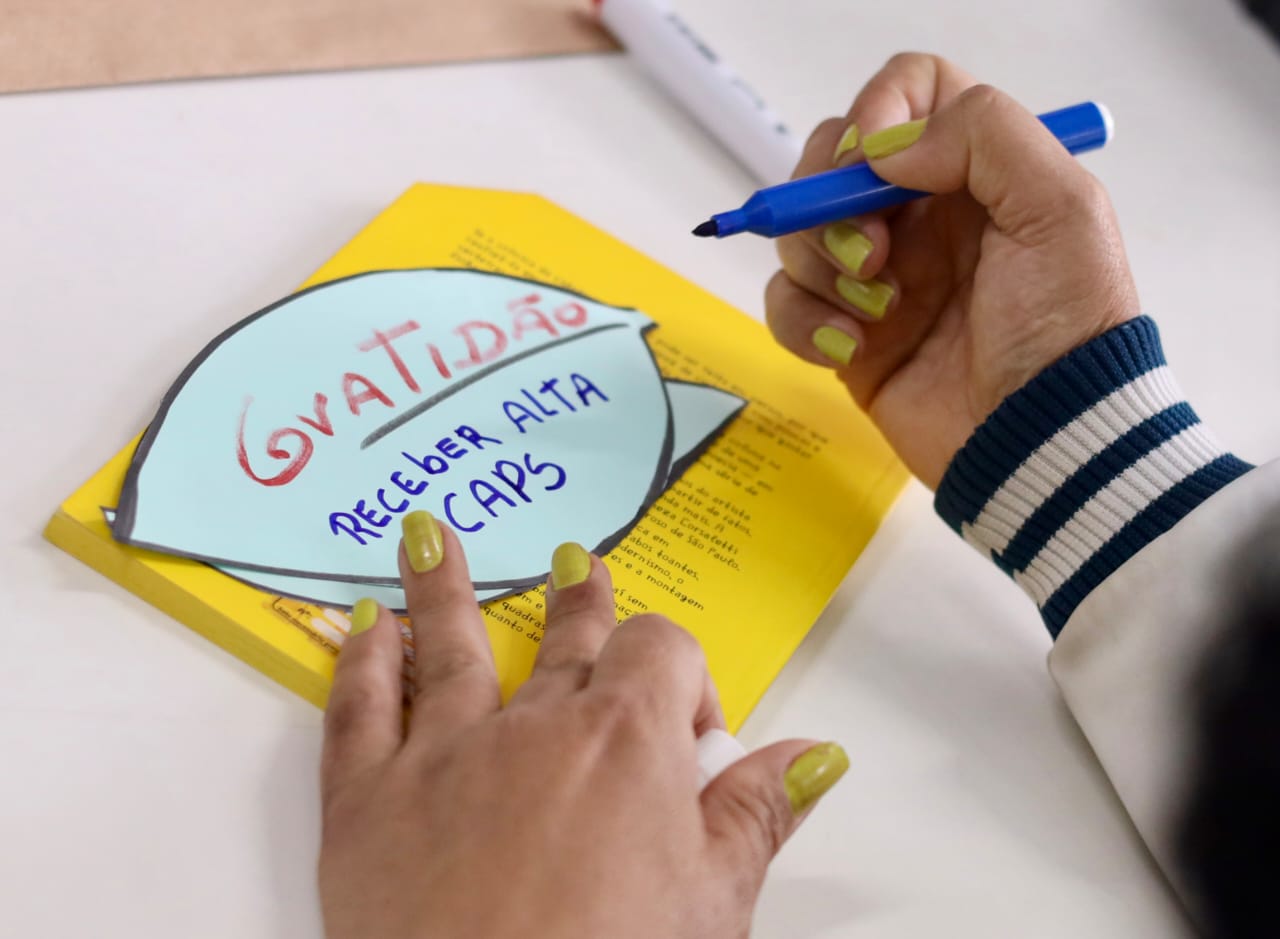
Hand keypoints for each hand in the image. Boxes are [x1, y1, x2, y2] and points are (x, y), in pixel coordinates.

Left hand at [318, 512, 848, 938]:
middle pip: (563, 637)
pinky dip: (361, 662)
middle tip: (577, 567)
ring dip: (444, 588)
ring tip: (432, 537)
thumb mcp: (713, 903)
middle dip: (578, 603)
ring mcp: (444, 756)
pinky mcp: (366, 802)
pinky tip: (363, 627)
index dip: (684, 676)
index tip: (692, 731)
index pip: (661, 649)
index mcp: (625, 742)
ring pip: (448, 645)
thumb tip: (814, 754)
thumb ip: (758, 812)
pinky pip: (360, 709)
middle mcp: (533, 727)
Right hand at [766, 53, 1139, 486]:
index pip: (906, 95)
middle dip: (831, 201)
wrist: (1043, 438)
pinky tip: (851, 349)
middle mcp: (920, 215)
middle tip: (870, 254)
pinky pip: (787, 305)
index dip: (875, 111)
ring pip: (799, 233)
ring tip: (878, 313)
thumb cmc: (1064, 324)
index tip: (875, 163)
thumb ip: (983, 134)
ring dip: (822, 267)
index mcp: (974, 171)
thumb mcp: (1060, 206)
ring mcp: (877, 276)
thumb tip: (884, 147)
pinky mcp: (847, 335)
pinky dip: (804, 323)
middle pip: (831, 161)